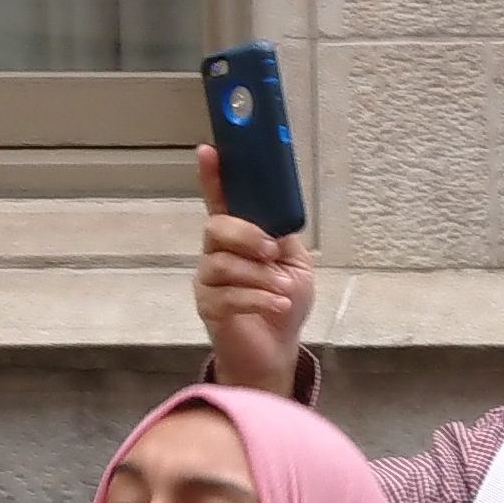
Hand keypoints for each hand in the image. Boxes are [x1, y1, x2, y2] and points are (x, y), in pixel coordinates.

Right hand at [192, 145, 317, 395]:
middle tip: (272, 253)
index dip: (213, 175)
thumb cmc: (283, 302)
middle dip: (247, 236)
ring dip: (259, 276)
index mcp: (238, 236)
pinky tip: (276, 305)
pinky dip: (258, 299)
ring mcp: (208, 281)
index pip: (220, 199)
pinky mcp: (209, 308)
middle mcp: (215, 253)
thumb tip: (274, 222)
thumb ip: (282, 238)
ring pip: (224, 264)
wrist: (275, 352)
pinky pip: (228, 296)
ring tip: (282, 291)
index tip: (209, 150)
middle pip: (216, 228)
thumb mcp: (295, 264)